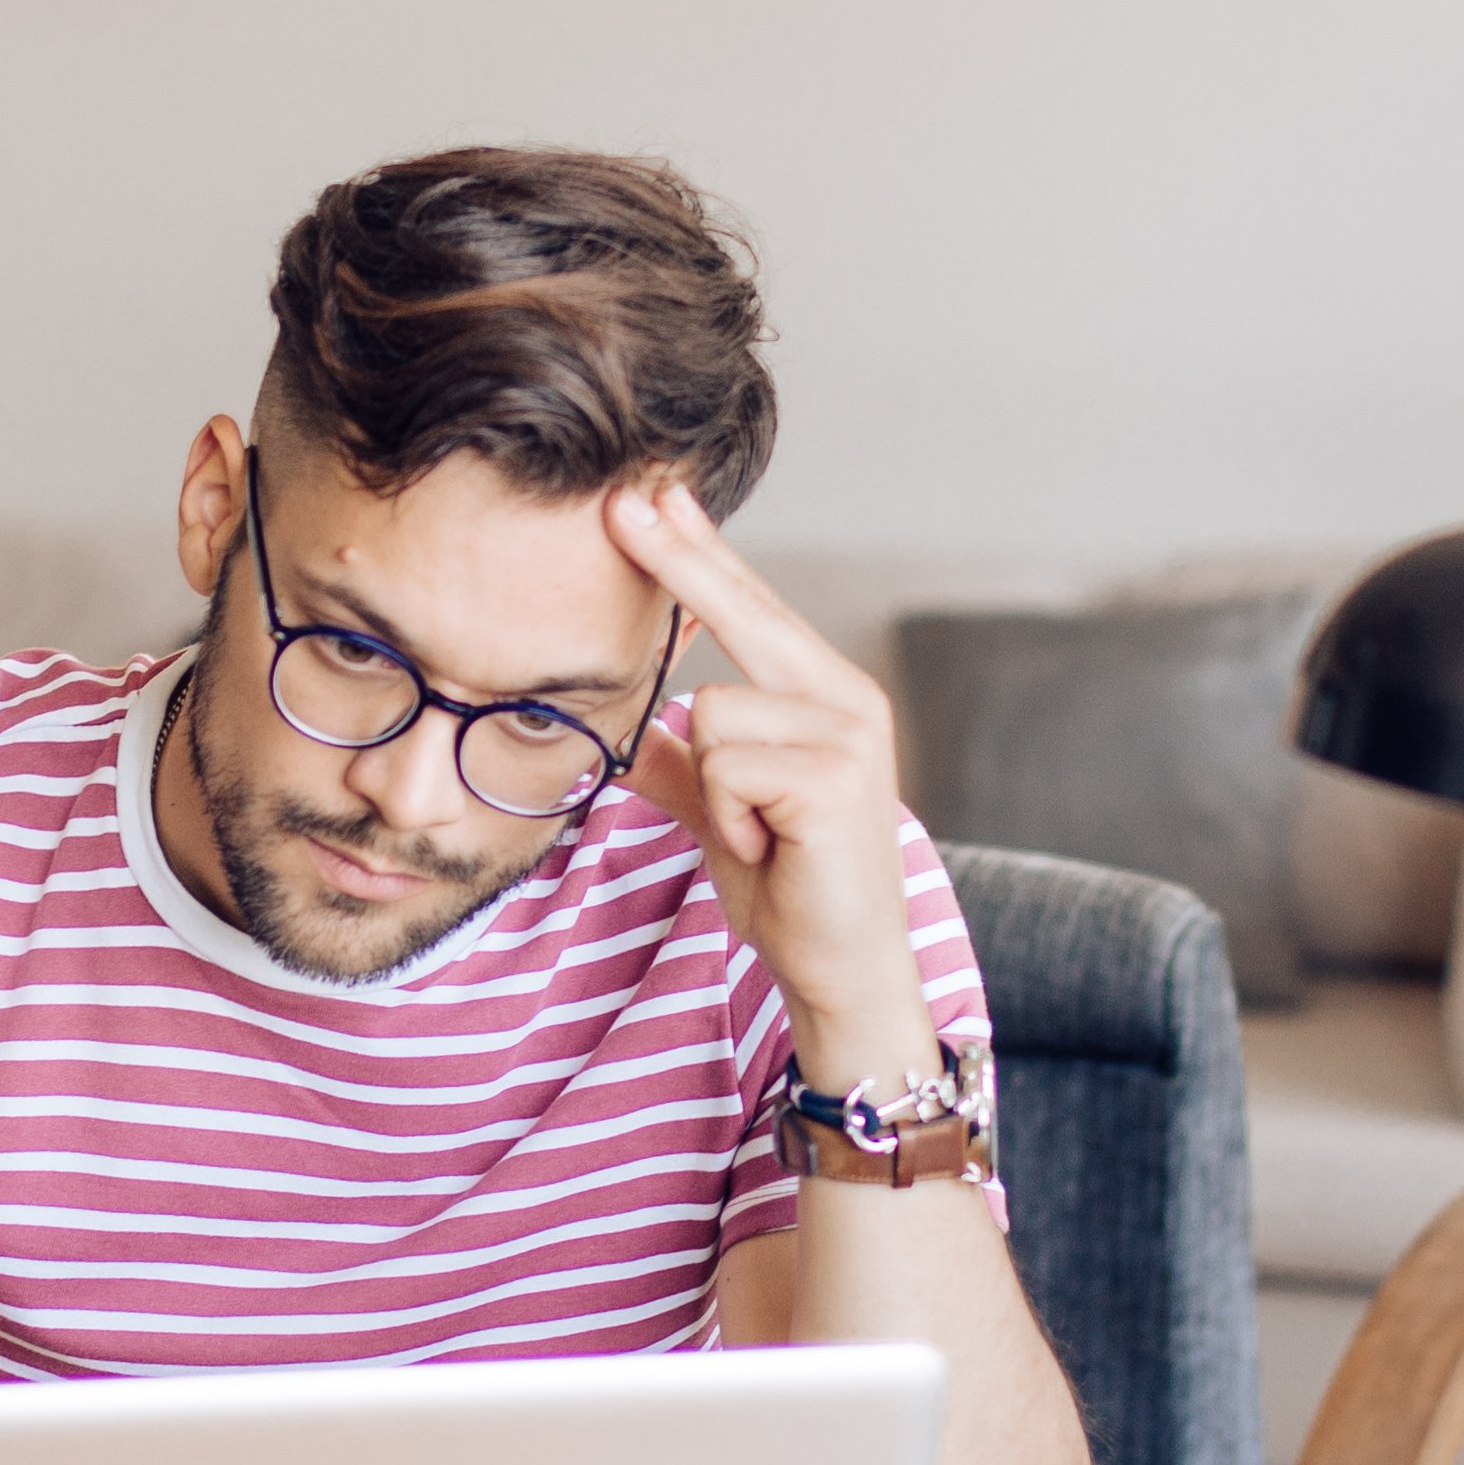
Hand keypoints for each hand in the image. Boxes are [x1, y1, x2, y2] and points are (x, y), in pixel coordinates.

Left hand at [605, 478, 937, 1088]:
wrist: (842, 965)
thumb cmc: (790, 884)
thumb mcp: (720, 811)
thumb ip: (679, 763)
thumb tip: (616, 730)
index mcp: (824, 694)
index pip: (751, 607)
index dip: (699, 553)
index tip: (655, 499)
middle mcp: (846, 697)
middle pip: (742, 611)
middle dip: (678, 560)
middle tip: (619, 503)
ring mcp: (848, 733)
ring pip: (712, 714)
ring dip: (714, 790)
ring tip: (756, 833)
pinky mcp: (834, 776)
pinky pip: (727, 764)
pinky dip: (728, 816)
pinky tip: (768, 846)